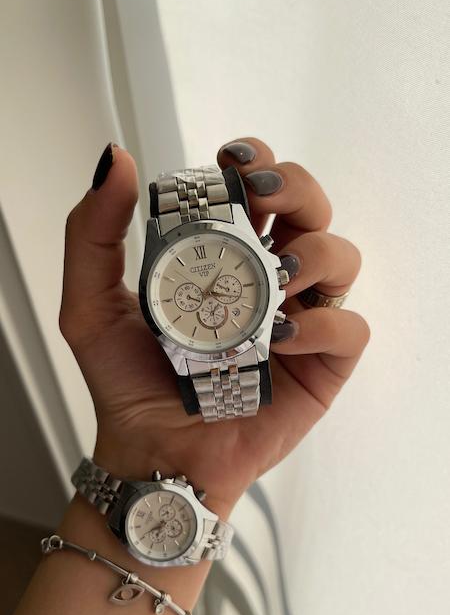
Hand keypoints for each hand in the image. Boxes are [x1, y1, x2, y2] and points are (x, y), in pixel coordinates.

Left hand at [59, 138, 368, 519]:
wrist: (153, 453)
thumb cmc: (127, 385)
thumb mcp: (91, 306)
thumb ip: (93, 234)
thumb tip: (116, 162)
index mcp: (225, 258)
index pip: (258, 191)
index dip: (256, 163)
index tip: (232, 163)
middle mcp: (268, 280)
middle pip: (310, 209)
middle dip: (297, 187)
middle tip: (264, 197)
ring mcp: (300, 320)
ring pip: (342, 257)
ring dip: (317, 253)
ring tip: (276, 279)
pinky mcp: (321, 365)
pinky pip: (349, 328)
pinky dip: (322, 324)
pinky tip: (282, 338)